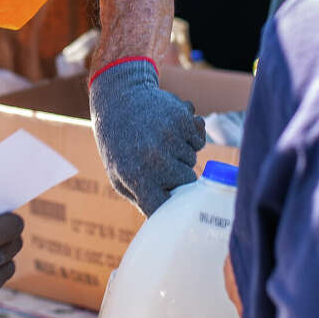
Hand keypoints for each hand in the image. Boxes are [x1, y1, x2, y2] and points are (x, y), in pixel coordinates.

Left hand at [89, 59, 205, 215]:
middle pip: (187, 183)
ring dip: (181, 154)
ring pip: (192, 159)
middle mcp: (154, 158)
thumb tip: (168, 219)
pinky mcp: (183, 120)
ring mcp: (170, 137)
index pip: (165, 207)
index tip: (178, 210)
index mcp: (135, 176)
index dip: (174, 209)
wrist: (120, 98)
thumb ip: (142, 198)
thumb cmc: (119, 141)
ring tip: (158, 140)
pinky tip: (169, 128)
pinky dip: (189, 137)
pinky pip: (199, 141)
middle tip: (159, 161)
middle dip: (178, 175)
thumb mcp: (119, 174)